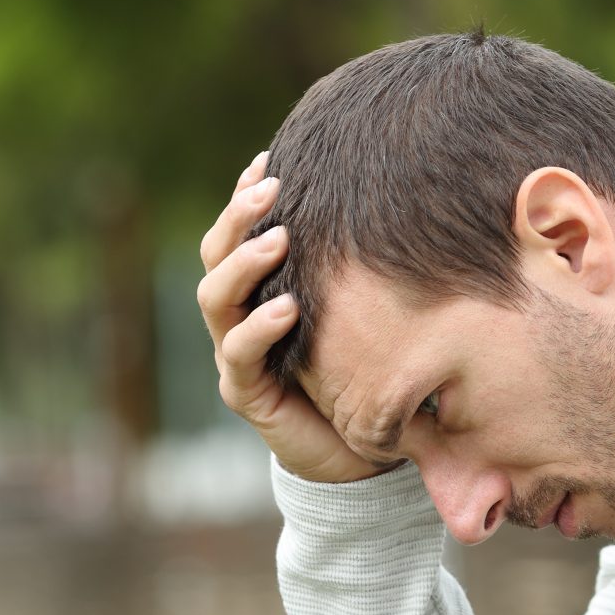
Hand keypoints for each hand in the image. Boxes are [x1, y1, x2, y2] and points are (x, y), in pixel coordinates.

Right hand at [197, 153, 387, 483]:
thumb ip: (360, 265)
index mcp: (260, 289)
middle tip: (270, 189)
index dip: (244, 195)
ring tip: (276, 241)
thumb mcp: (364, 307)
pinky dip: (259, 329)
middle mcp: (239, 315)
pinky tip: (287, 309)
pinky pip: (239, 355)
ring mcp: (236, 355)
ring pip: (215, 299)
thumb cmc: (365, 370)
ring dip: (243, 265)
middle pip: (215, 254)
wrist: (361, 453)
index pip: (238, 232)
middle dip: (238, 218)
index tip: (268, 161)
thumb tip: (400, 193)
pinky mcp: (246, 393)